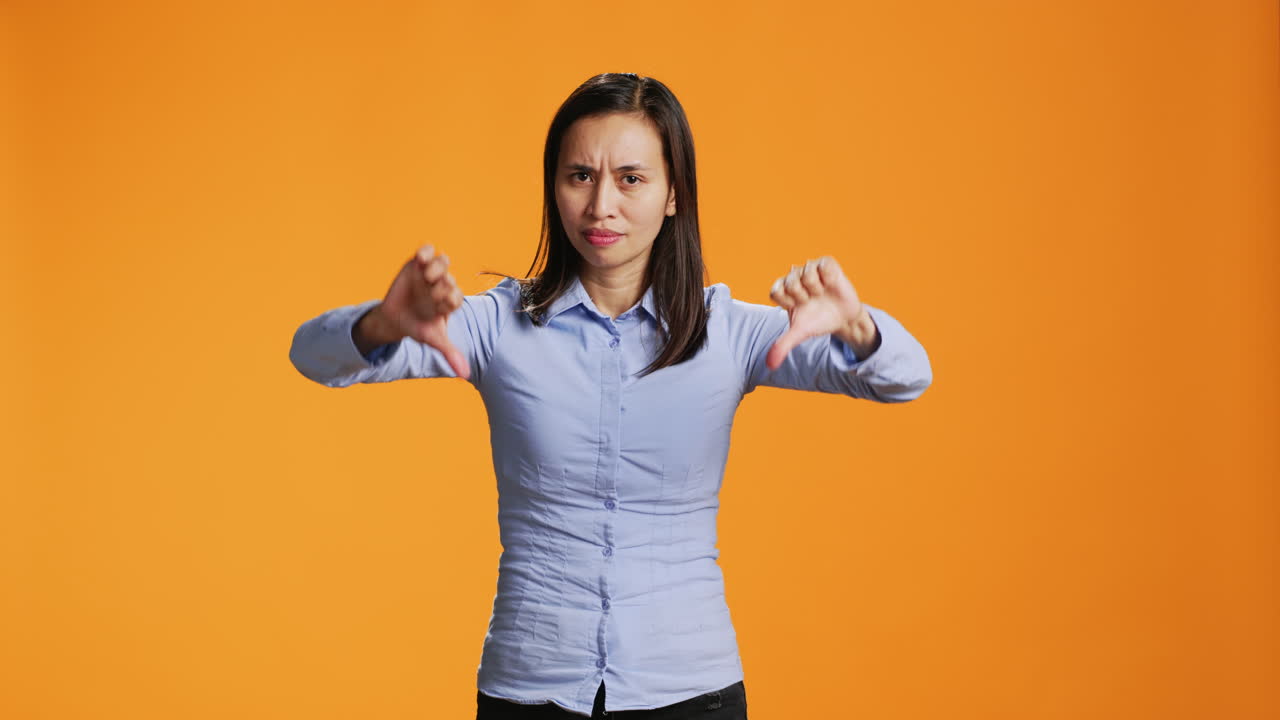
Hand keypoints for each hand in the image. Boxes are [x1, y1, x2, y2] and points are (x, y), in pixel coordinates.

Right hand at [376, 244, 469, 379]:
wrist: (396, 318)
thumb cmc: (418, 328)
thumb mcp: (433, 340)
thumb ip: (450, 353)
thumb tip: (465, 374)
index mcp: (451, 302)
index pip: (456, 297)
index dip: (449, 300)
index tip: (438, 307)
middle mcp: (443, 285)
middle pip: (449, 279)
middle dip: (440, 285)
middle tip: (429, 293)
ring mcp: (431, 274)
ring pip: (443, 262)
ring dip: (437, 266)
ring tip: (425, 275)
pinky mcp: (417, 263)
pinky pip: (427, 251)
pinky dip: (425, 252)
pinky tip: (419, 259)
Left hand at [766, 256, 868, 369]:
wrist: (843, 318)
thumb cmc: (818, 322)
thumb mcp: (800, 333)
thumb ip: (783, 345)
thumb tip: (770, 365)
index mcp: (783, 290)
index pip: (776, 291)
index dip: (789, 302)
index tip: (798, 308)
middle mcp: (794, 277)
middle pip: (790, 282)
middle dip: (803, 296)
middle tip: (812, 301)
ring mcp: (810, 268)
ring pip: (806, 272)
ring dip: (816, 288)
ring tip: (822, 294)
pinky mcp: (827, 264)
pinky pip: (824, 264)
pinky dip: (829, 277)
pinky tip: (831, 284)